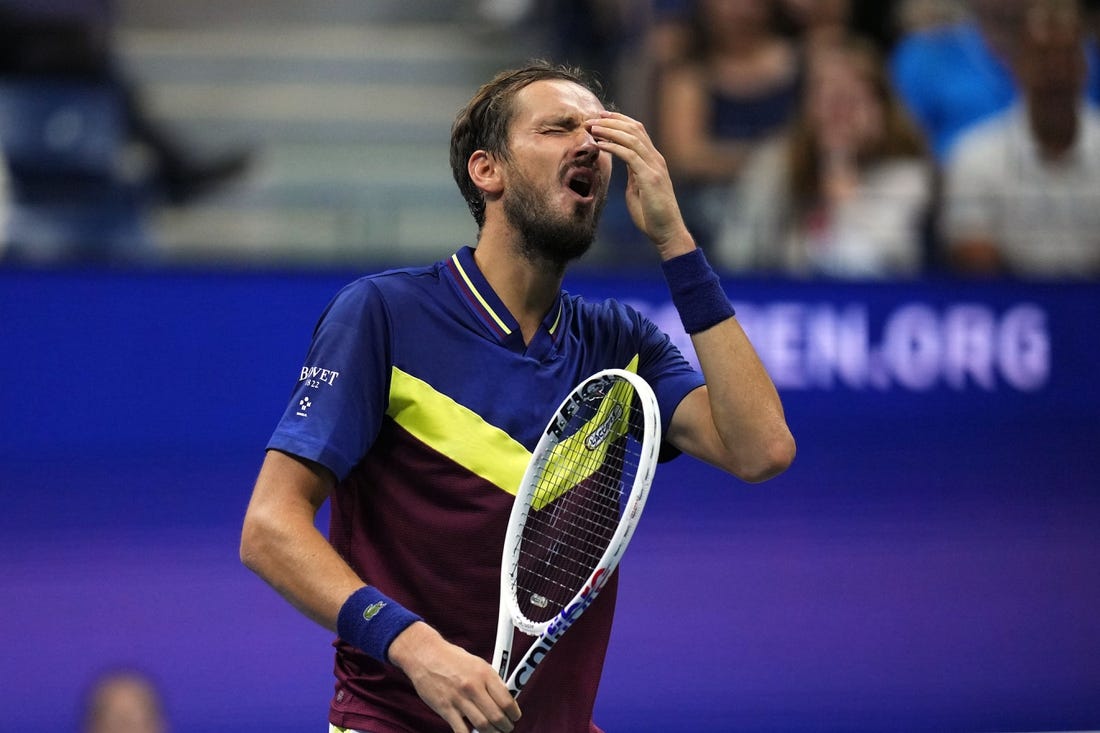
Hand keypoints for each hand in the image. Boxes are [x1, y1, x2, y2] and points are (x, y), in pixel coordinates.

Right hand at [388, 622, 520, 731]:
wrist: (425, 654)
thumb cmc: (451, 658)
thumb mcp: (478, 663)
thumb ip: (491, 680)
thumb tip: (506, 697)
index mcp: (485, 674)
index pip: (507, 700)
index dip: (514, 713)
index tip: (515, 716)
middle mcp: (474, 686)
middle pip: (497, 716)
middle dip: (505, 727)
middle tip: (506, 728)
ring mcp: (459, 699)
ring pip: (482, 726)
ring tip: (493, 732)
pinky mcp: (445, 708)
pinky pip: (462, 730)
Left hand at [587, 111, 694, 259]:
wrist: (667, 232)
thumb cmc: (652, 215)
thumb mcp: (638, 189)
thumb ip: (632, 174)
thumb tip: (623, 164)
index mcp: (653, 161)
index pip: (638, 132)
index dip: (620, 121)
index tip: (601, 118)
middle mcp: (656, 159)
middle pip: (635, 129)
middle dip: (612, 120)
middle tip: (592, 118)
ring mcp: (654, 167)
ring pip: (632, 138)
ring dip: (610, 130)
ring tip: (592, 128)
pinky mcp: (650, 178)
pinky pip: (629, 155)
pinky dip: (613, 146)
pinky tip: (599, 144)